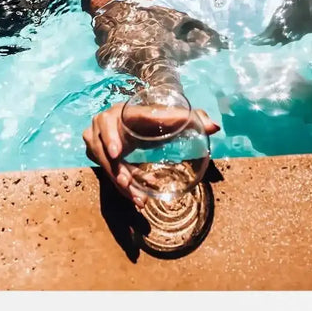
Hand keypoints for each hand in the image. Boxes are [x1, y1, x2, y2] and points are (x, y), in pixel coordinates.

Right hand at [82, 101, 219, 207]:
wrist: (131, 120)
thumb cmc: (151, 117)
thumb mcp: (168, 116)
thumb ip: (191, 118)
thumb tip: (215, 127)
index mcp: (120, 112)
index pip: (111, 122)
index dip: (110, 136)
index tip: (116, 153)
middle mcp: (103, 124)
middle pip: (102, 150)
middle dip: (114, 169)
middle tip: (127, 184)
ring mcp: (96, 140)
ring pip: (104, 165)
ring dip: (119, 183)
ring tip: (138, 198)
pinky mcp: (98, 155)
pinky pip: (106, 173)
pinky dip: (121, 187)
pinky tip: (137, 199)